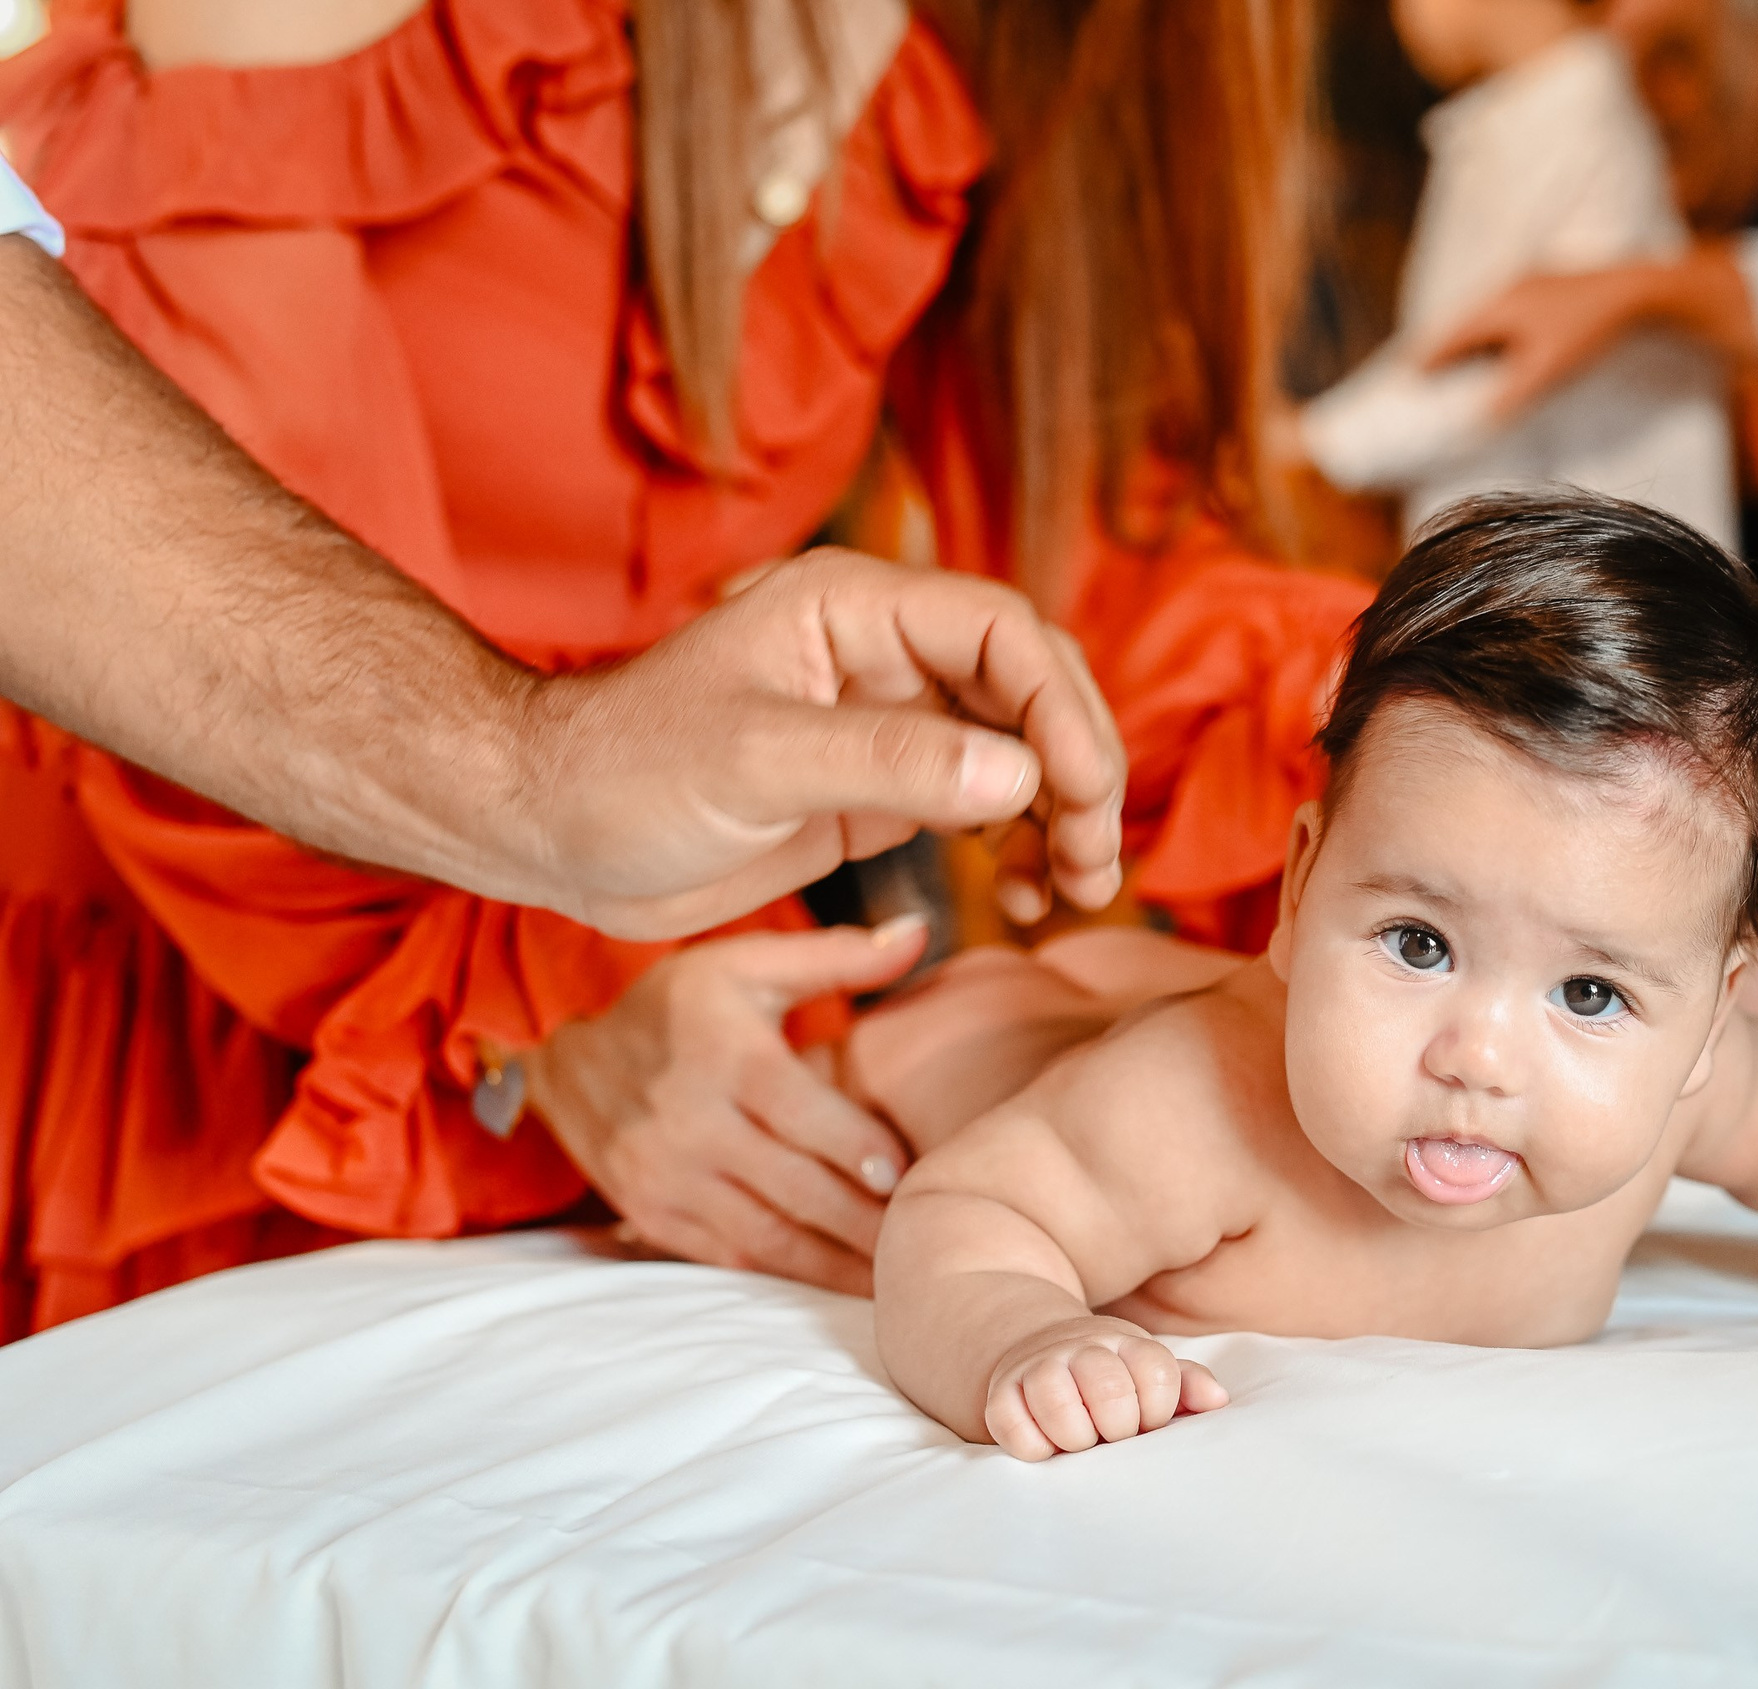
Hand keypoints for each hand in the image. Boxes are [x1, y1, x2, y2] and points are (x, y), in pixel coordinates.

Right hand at [523, 919, 931, 1292]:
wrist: (566, 1065)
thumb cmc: (679, 1007)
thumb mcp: (747, 964)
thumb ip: (839, 956)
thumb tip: (919, 932)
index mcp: (725, 1056)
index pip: (798, 1110)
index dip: (854, 1145)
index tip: (904, 1172)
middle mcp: (692, 1123)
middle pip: (792, 1185)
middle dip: (861, 1220)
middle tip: (922, 1236)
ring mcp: (668, 1178)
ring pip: (766, 1235)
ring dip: (833, 1263)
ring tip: (893, 1275)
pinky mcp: (655, 1216)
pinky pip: (731, 1256)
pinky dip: (786, 1273)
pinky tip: (836, 1279)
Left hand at [526, 551, 1126, 939]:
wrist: (549, 832)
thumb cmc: (623, 771)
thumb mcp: (753, 761)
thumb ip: (886, 763)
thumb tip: (1019, 777)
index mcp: (856, 611)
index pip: (1005, 632)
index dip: (1060, 707)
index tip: (1081, 793)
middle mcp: (888, 658)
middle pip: (1033, 692)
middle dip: (1079, 771)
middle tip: (1097, 859)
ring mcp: (892, 727)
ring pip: (1023, 754)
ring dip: (1065, 816)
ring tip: (1077, 890)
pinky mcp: (883, 794)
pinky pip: (987, 809)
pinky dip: (1023, 849)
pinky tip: (1026, 898)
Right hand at [982, 1315, 1227, 1460]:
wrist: (1041, 1348)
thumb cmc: (1112, 1374)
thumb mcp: (1149, 1372)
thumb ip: (1186, 1384)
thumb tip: (1217, 1401)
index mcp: (1127, 1345)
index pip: (1157, 1376)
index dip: (1158, 1411)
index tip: (1149, 1422)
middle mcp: (1081, 1350)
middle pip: (1111, 1394)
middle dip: (1119, 1429)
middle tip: (1113, 1436)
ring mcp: (1038, 1369)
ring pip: (1060, 1411)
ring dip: (1077, 1440)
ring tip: (1081, 1442)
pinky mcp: (1001, 1394)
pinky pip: (1015, 1431)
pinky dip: (1035, 1448)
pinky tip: (1047, 1444)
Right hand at [1422, 245, 1755, 418]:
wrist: (1640, 292)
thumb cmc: (1589, 332)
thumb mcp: (1546, 372)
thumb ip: (1509, 399)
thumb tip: (1476, 424)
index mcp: (1498, 307)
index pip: (1450, 336)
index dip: (1427, 358)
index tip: (1407, 374)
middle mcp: (1508, 288)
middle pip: (1466, 321)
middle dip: (1446, 345)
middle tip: (1427, 367)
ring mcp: (1533, 282)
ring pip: (1491, 313)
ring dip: (1474, 336)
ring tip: (1463, 357)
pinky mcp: (1555, 283)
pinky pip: (1512, 309)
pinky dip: (1500, 329)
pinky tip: (1511, 341)